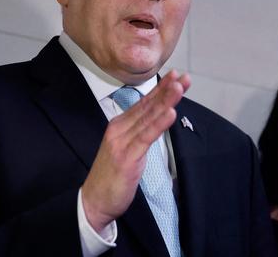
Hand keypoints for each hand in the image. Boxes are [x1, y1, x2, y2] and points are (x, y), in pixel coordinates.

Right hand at [81, 70, 190, 231]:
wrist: (94, 201)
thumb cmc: (113, 175)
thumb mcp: (127, 148)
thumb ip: (140, 132)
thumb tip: (157, 119)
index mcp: (119, 125)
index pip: (144, 103)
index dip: (161, 88)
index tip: (176, 76)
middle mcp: (119, 129)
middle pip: (147, 106)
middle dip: (167, 90)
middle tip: (183, 76)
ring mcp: (122, 142)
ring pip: (148, 117)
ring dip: (165, 101)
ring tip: (179, 88)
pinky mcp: (126, 157)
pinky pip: (145, 137)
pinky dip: (159, 124)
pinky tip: (170, 114)